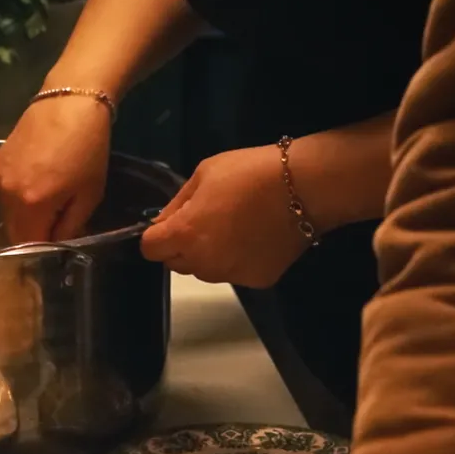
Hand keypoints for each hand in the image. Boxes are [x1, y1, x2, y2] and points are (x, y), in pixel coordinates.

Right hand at [0, 94, 112, 241]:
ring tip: (49, 197)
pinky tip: (38, 179)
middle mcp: (7, 194)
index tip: (59, 246)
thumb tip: (59, 243)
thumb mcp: (90, 193)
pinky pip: (5, 191)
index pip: (28, 245)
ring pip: (8, 212)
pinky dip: (19, 194)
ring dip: (25, 214)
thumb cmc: (87, 148)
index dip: (44, 250)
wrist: (70, 102)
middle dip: (33, 233)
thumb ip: (70, 226)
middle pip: (14, 231)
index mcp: (31, 205)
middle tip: (56, 223)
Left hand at [140, 144, 309, 287]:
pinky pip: (235, 273)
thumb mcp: (204, 174)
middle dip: (181, 246)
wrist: (304, 187)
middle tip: (206, 221)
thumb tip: (163, 223)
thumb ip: (177, 204)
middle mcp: (204, 263)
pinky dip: (239, 260)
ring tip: (234, 228)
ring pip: (205, 271)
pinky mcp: (258, 281)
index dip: (156, 235)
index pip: (149, 249)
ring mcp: (231, 275)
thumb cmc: (249, 172)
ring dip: (209, 256)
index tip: (170, 224)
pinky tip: (256, 238)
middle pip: (175, 263)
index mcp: (185, 235)